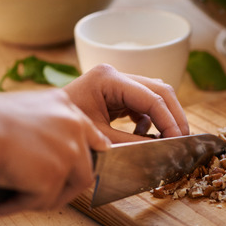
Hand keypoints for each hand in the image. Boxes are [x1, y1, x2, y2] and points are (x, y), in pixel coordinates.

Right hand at [0, 89, 108, 213]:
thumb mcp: (18, 115)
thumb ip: (38, 132)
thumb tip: (40, 162)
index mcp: (63, 106)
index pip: (91, 136)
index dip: (84, 157)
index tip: (74, 171)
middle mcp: (73, 127)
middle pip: (83, 170)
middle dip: (59, 188)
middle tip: (29, 197)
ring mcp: (68, 152)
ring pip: (65, 191)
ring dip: (38, 200)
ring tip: (5, 200)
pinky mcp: (54, 176)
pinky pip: (38, 203)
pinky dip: (12, 207)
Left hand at [63, 64, 189, 142]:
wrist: (42, 131)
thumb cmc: (64, 133)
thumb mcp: (101, 140)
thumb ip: (134, 144)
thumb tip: (164, 150)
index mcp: (107, 79)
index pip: (151, 97)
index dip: (169, 120)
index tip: (179, 141)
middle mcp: (113, 74)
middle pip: (159, 90)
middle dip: (174, 116)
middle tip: (183, 140)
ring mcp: (115, 82)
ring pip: (154, 95)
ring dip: (164, 117)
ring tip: (168, 139)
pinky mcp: (115, 93)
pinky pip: (143, 103)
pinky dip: (150, 120)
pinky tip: (143, 136)